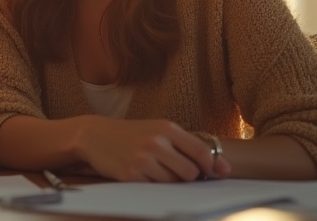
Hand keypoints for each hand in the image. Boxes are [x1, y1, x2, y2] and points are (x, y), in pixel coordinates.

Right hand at [72, 117, 228, 181]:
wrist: (95, 135)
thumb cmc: (132, 134)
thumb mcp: (158, 130)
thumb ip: (187, 145)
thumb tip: (221, 167)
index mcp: (166, 128)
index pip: (202, 152)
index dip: (212, 166)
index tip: (216, 172)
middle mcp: (156, 142)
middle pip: (191, 172)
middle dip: (188, 176)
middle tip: (176, 169)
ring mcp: (142, 159)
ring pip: (174, 183)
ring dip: (169, 181)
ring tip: (154, 168)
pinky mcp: (131, 175)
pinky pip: (155, 188)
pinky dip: (152, 184)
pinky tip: (142, 172)